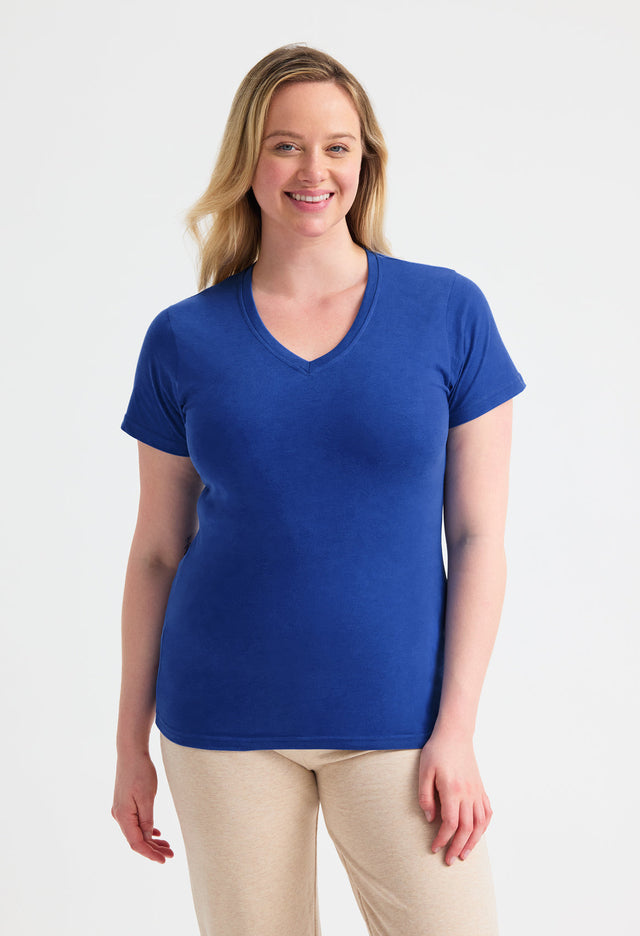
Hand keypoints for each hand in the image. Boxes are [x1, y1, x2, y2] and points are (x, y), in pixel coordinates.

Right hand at [111, 750, 173, 862]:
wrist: (131, 752)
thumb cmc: (140, 772)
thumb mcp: (147, 797)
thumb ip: (147, 820)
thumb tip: (148, 839)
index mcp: (122, 816)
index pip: (136, 843)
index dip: (150, 853)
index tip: (164, 860)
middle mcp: (119, 816)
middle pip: (136, 840)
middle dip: (153, 849)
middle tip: (170, 854)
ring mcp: (121, 810)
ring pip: (136, 832)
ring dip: (151, 840)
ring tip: (167, 846)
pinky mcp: (125, 804)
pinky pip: (135, 823)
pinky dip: (147, 830)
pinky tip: (157, 833)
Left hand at [418, 729, 491, 865]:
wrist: (455, 734)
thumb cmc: (437, 751)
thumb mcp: (424, 771)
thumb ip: (425, 797)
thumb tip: (430, 819)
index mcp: (452, 790)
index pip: (450, 823)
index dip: (442, 839)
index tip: (434, 848)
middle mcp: (468, 793)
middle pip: (466, 828)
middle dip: (457, 847)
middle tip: (448, 860)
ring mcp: (477, 791)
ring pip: (479, 824)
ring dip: (473, 842)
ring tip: (464, 854)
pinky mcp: (481, 788)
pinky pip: (487, 812)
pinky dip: (484, 827)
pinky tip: (478, 834)